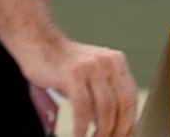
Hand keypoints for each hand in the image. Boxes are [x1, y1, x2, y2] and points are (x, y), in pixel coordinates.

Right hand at [21, 35, 138, 136]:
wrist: (38, 41)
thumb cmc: (64, 66)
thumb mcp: (91, 75)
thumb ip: (105, 94)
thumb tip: (117, 128)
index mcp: (116, 61)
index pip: (131, 99)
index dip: (129, 124)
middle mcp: (107, 61)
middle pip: (122, 105)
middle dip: (117, 131)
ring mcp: (90, 66)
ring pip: (105, 109)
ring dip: (101, 133)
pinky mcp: (73, 73)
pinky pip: (83, 109)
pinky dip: (81, 128)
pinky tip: (78, 135)